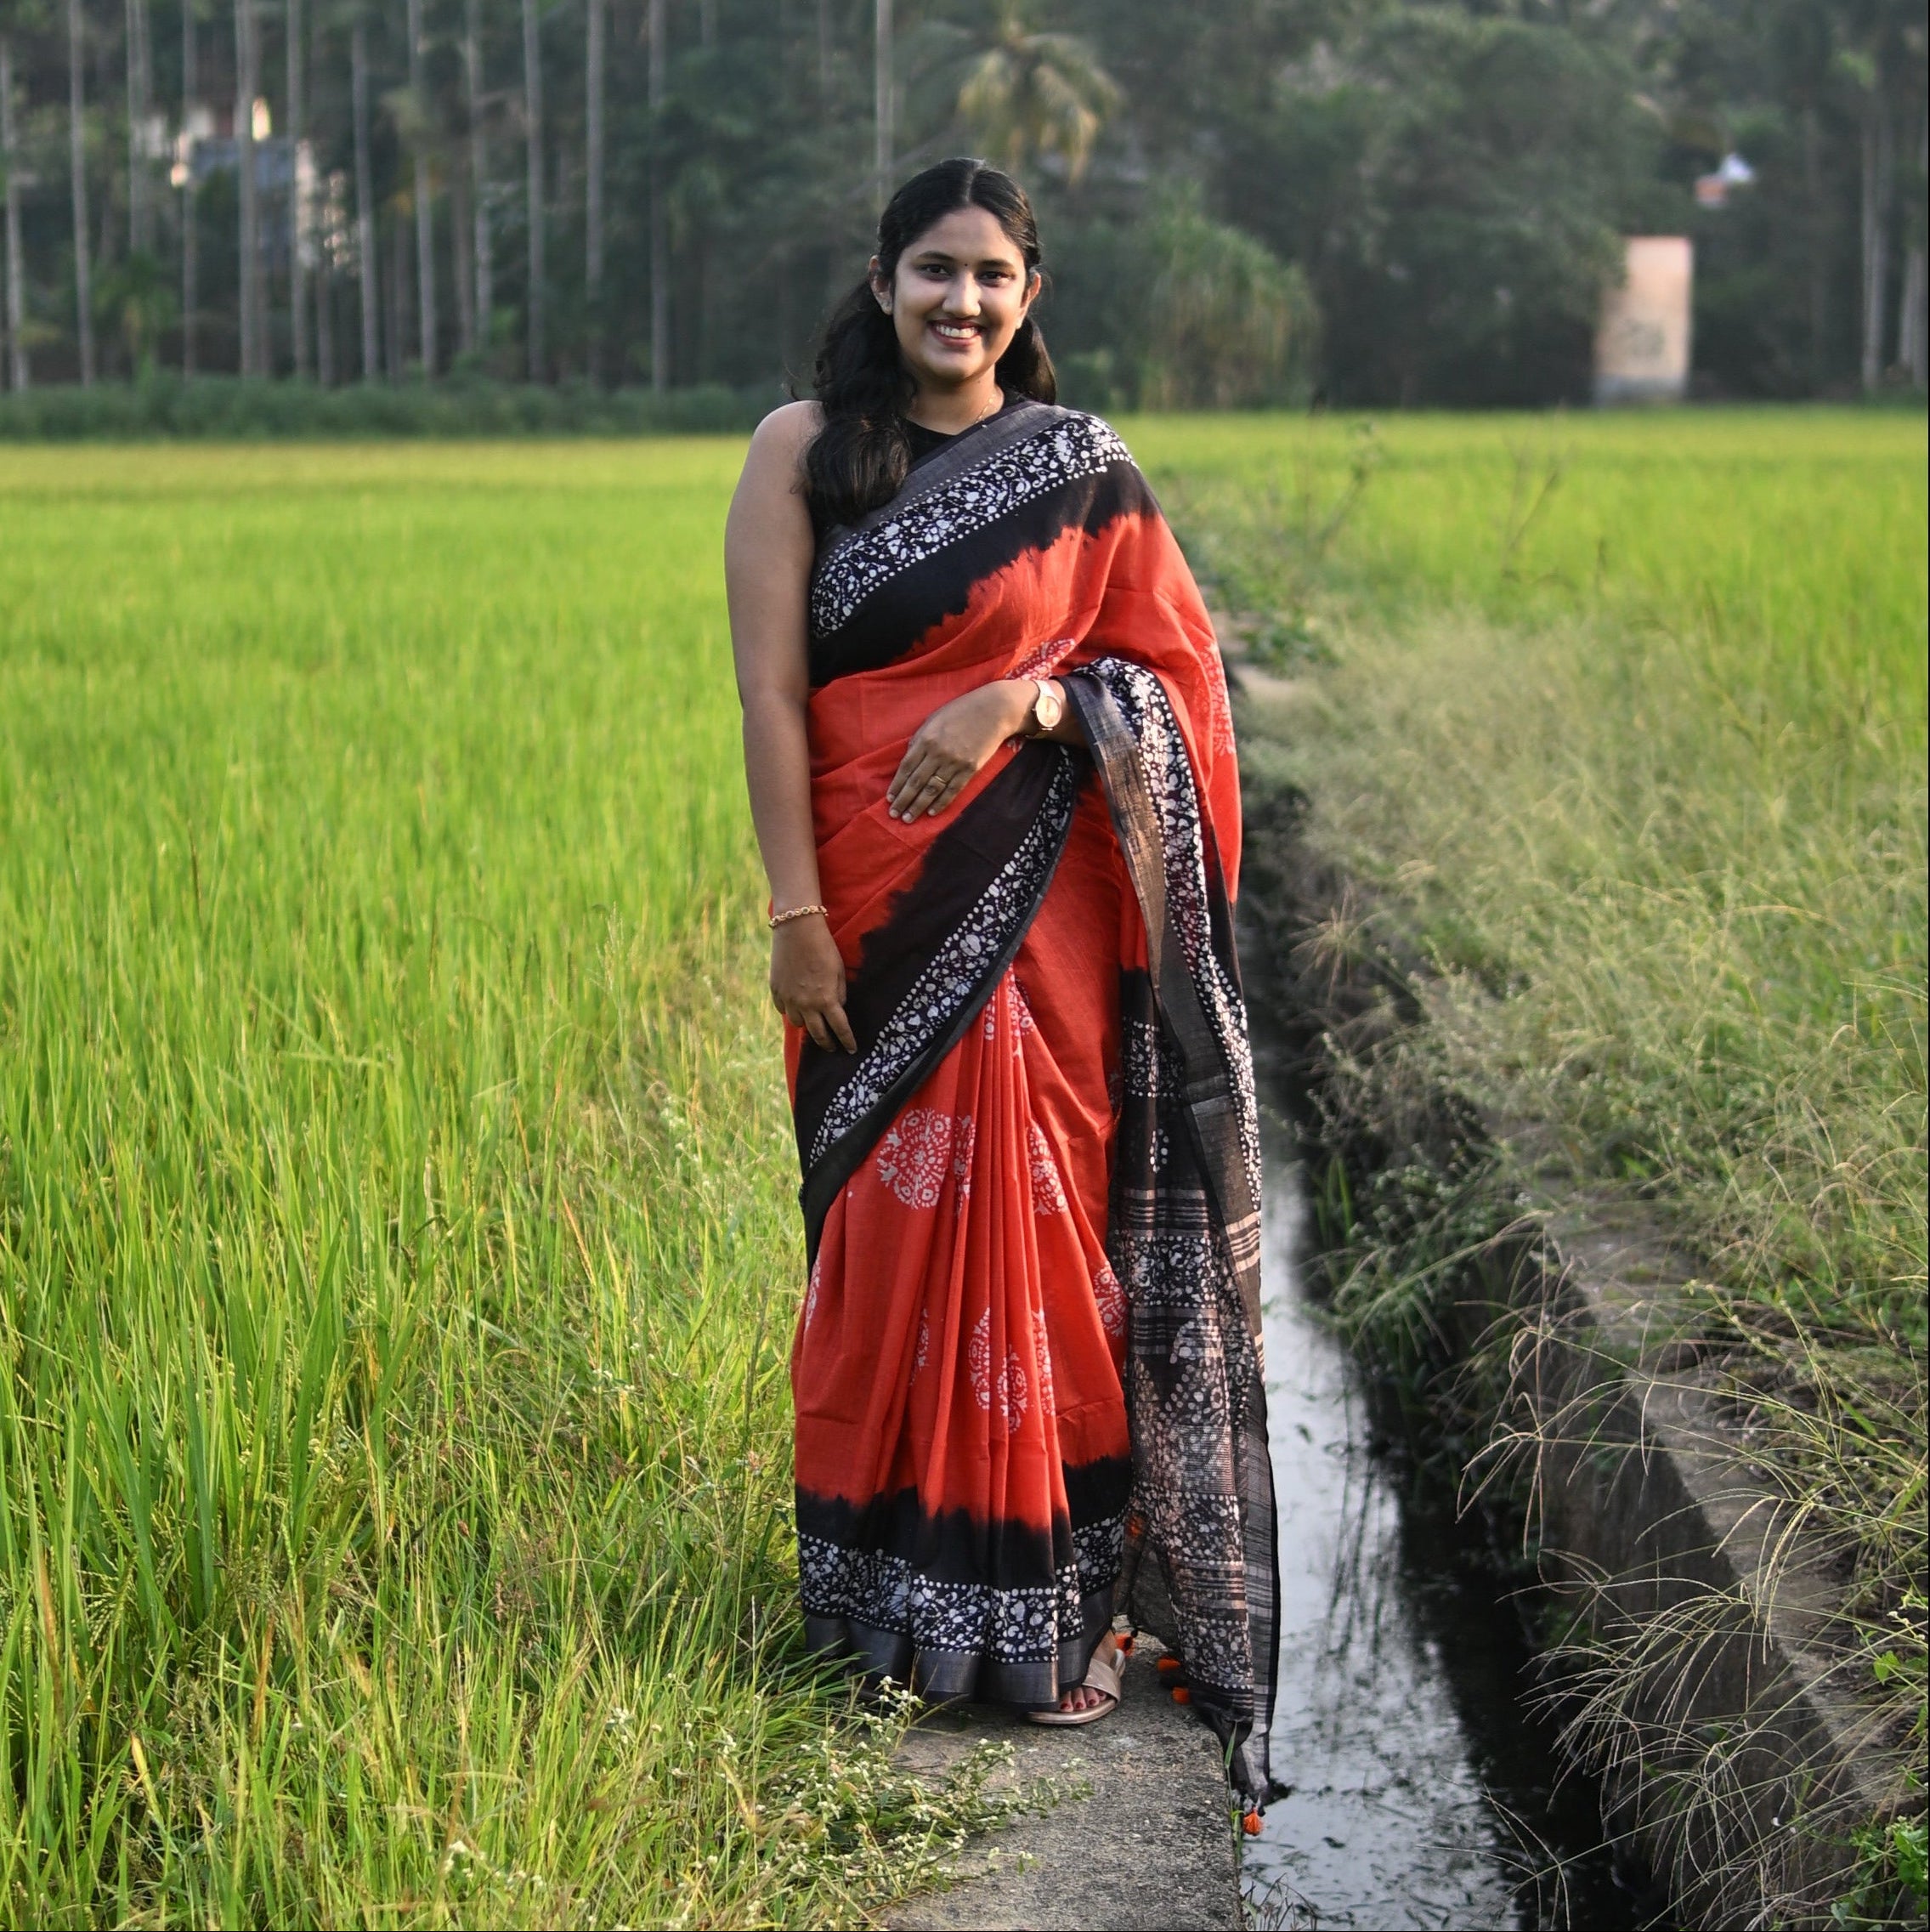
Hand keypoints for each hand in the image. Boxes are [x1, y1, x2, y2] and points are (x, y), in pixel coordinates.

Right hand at [771, 914, 856, 1052]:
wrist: (796, 930)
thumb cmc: (823, 948)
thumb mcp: (839, 970)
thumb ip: (840, 993)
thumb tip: (837, 1008)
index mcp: (826, 999)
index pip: (840, 1028)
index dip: (847, 1041)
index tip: (852, 1049)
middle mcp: (806, 1004)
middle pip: (817, 1034)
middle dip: (827, 1043)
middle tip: (832, 1047)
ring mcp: (788, 999)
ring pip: (798, 1023)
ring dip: (807, 1024)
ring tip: (813, 1021)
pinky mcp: (775, 990)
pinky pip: (783, 1010)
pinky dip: (790, 1010)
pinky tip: (796, 1006)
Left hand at [887, 682, 1033, 820]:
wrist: (994, 710)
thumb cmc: (961, 711)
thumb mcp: (934, 719)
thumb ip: (920, 739)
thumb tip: (908, 758)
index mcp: (926, 739)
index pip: (906, 767)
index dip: (896, 785)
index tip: (889, 798)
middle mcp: (937, 753)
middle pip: (916, 782)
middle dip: (903, 800)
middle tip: (894, 815)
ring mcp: (954, 762)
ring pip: (932, 789)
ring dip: (918, 806)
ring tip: (909, 819)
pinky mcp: (970, 769)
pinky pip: (953, 790)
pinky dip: (941, 803)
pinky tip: (932, 813)